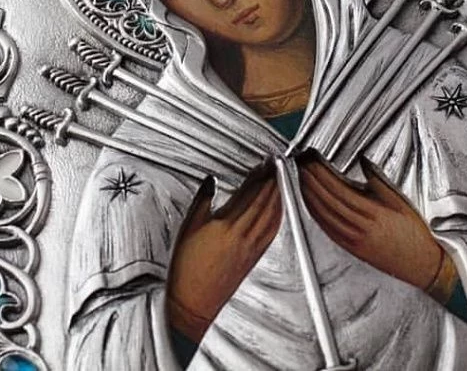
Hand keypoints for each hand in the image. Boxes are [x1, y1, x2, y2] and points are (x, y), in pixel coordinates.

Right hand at [167, 169, 281, 342]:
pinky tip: (278, 209)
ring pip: (271, 216)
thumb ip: (202, 201)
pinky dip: (277, 216)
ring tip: (279, 182)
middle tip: (274, 167)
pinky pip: (271, 231)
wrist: (193, 302)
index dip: (258, 177)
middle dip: (271, 182)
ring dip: (277, 196)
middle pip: (263, 202)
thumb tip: (210, 182)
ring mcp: (251, 248)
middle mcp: (243, 236)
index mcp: (226, 226)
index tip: (263, 164)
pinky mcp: (254, 257)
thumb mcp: (188, 229)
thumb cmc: (187, 269)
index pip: (248, 194)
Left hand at [299, 154, 445, 291]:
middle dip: (311, 181)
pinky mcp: (351, 248)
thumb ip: (379, 180)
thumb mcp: (401, 202)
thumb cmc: (414, 234)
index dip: (322, 174)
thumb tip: (363, 160)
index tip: (313, 161)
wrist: (420, 265)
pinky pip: (327, 229)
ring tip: (302, 179)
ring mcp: (354, 240)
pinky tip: (311, 203)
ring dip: (309, 196)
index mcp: (374, 214)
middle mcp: (361, 228)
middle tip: (302, 165)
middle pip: (328, 200)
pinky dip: (316, 214)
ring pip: (324, 215)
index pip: (339, 189)